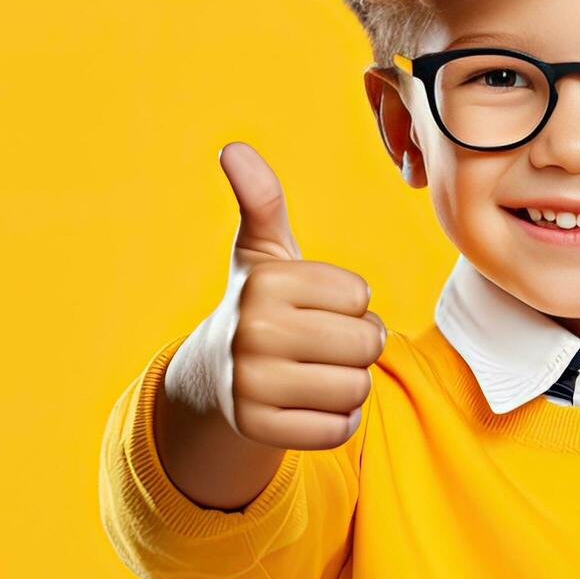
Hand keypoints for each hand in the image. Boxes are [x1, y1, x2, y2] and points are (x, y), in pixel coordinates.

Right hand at [162, 141, 383, 450]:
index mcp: (265, 283)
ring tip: (313, 372)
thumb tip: (234, 148)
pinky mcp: (259, 430)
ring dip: (349, 384)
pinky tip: (306, 405)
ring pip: (357, 387)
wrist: (213, 379)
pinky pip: (340, 429)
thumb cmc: (260, 306)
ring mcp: (251, 385)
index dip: (349, 303)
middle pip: (366, 343)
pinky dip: (336, 421)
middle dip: (358, 344)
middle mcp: (252, 332)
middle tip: (322, 344)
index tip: (315, 306)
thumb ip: (262, 201)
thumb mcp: (263, 253)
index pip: (360, 296)